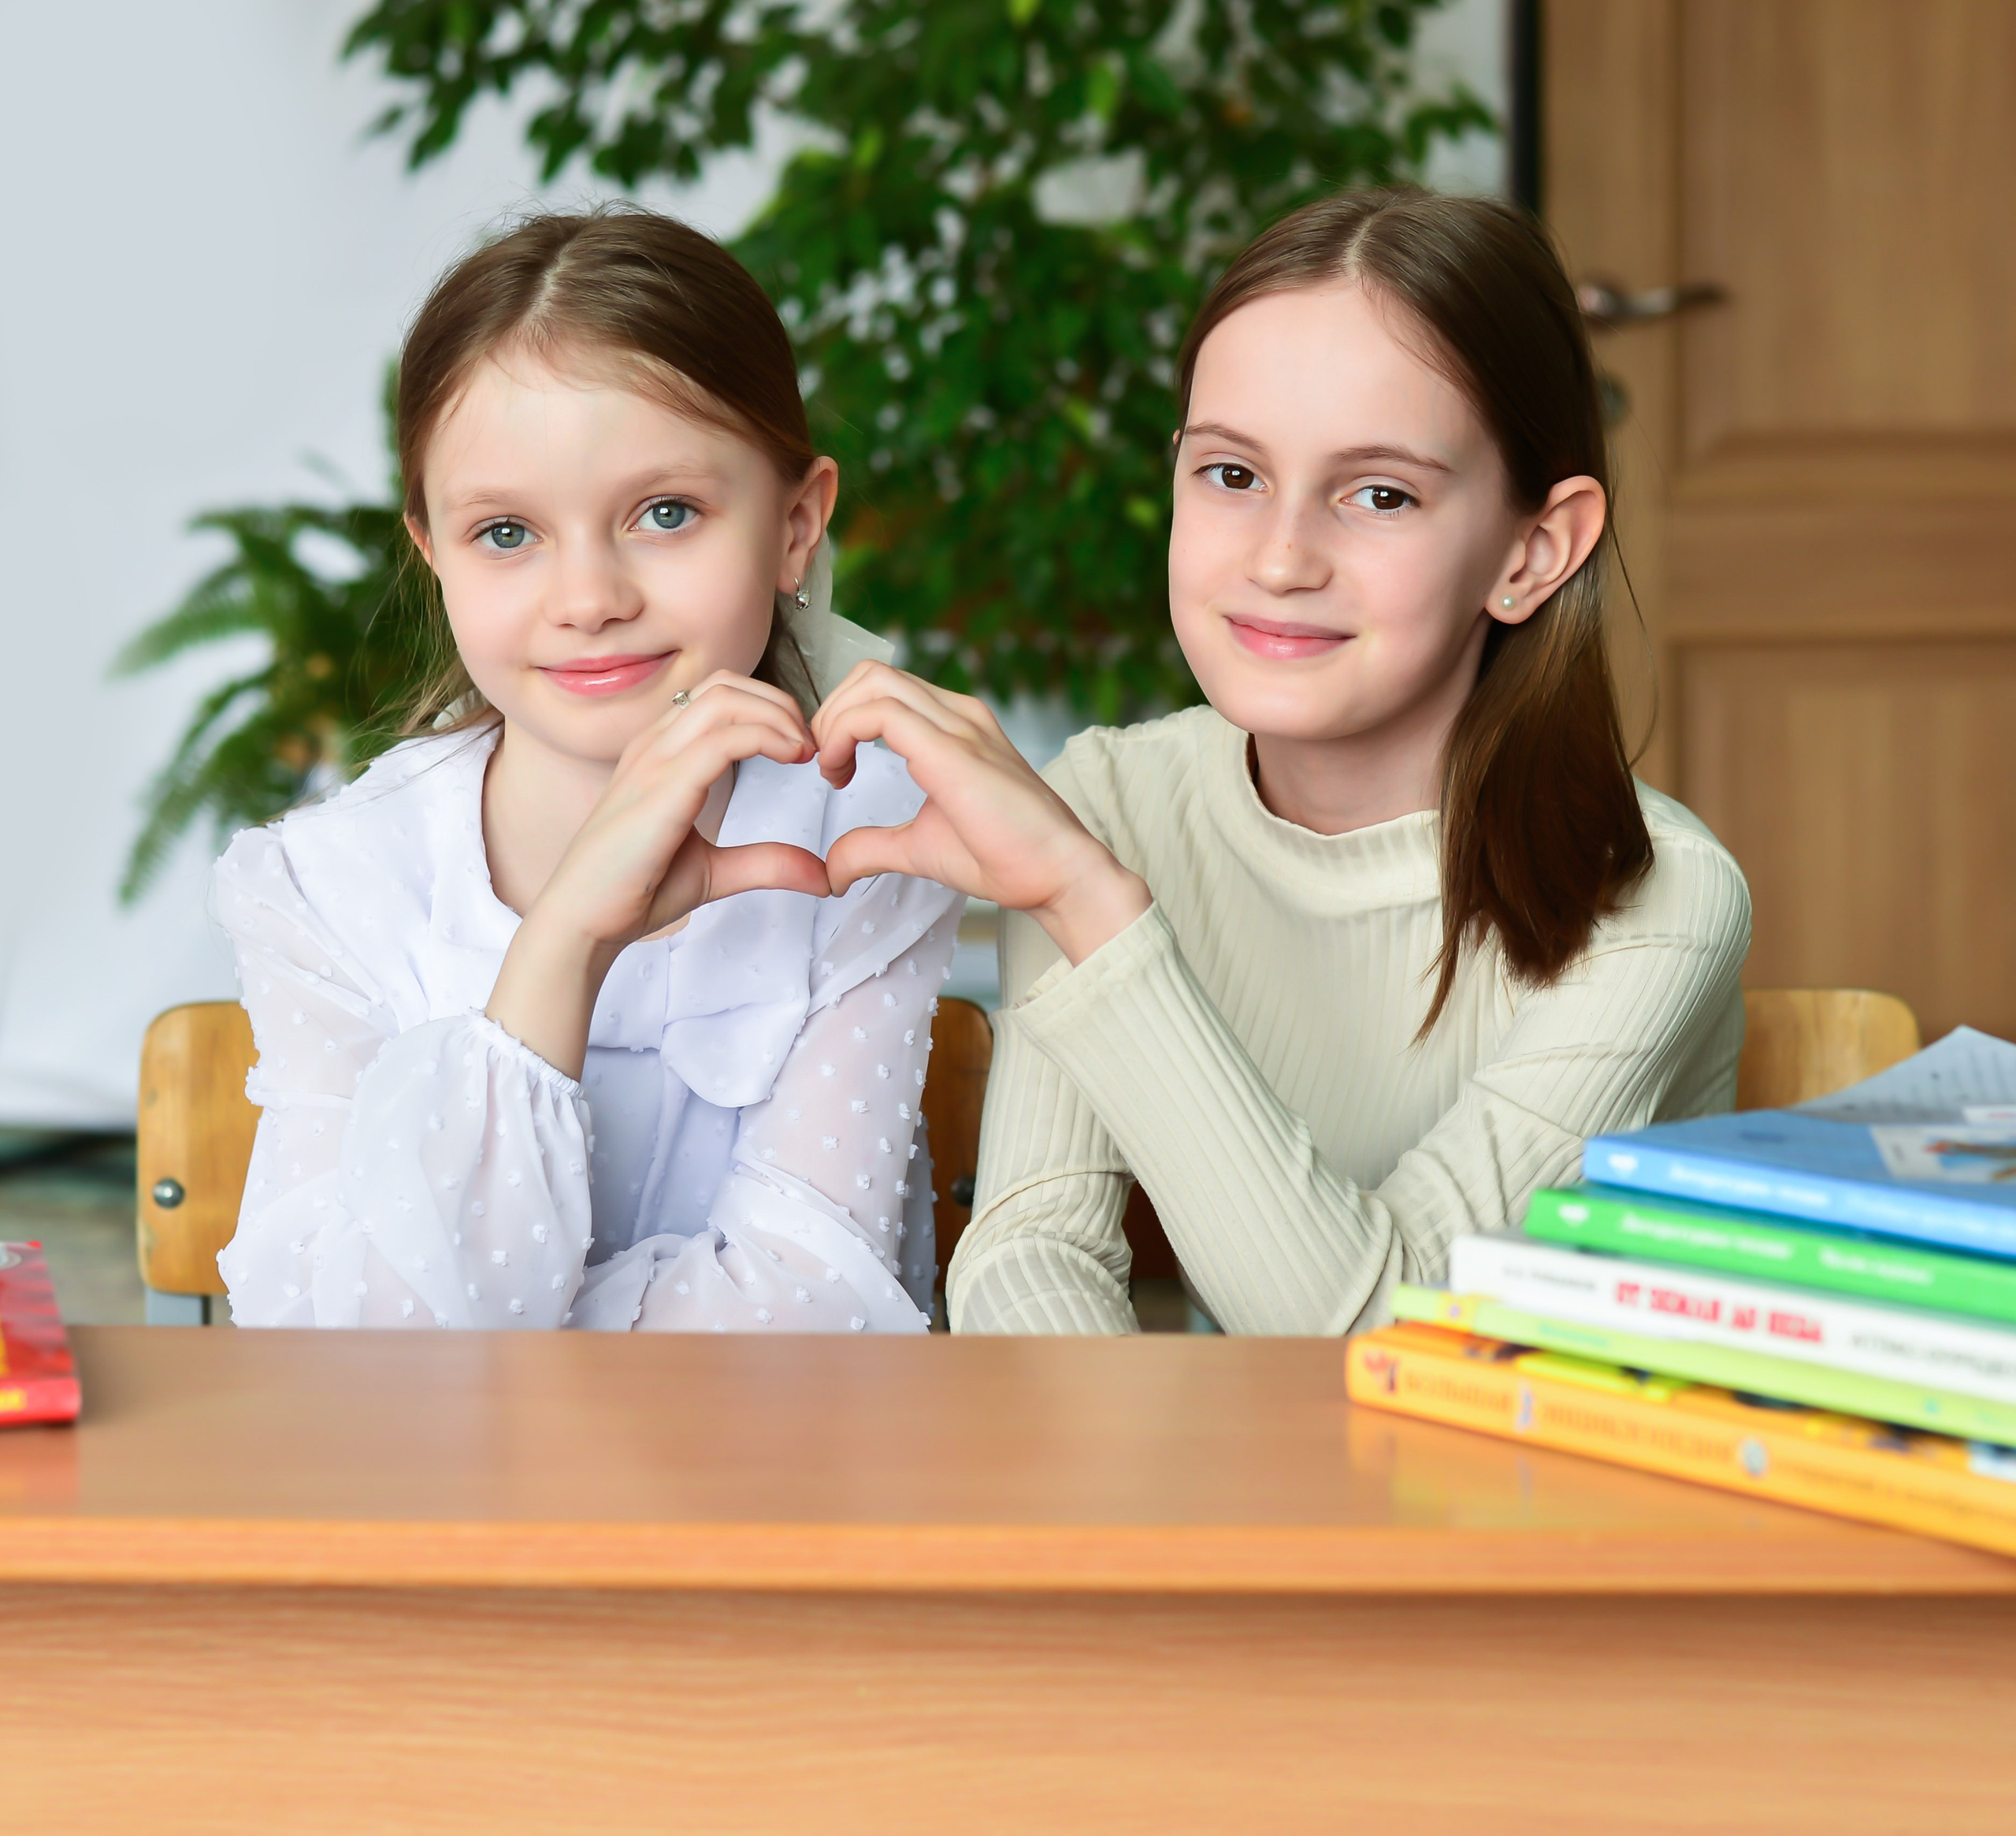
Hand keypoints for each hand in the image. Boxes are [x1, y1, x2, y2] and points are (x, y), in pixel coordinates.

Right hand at [491, 673, 830, 1074]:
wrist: (583, 922)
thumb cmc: (632, 891)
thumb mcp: (715, 872)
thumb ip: (766, 863)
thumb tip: (821, 874)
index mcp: (660, 752)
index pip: (719, 695)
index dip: (769, 709)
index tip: (803, 748)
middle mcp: (654, 745)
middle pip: (727, 686)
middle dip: (781, 705)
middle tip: (813, 746)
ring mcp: (654, 761)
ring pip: (726, 700)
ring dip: (779, 716)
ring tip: (806, 751)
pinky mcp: (661, 788)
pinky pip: (722, 740)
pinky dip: (767, 738)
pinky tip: (793, 759)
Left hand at [811, 663, 1149, 964]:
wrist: (1058, 874)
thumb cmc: (1005, 858)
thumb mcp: (919, 847)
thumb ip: (872, 846)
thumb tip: (832, 869)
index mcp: (955, 725)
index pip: (883, 688)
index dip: (843, 719)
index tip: (834, 769)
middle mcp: (958, 713)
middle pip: (871, 673)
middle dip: (830, 712)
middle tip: (826, 764)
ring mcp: (959, 724)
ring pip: (873, 681)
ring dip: (834, 719)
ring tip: (831, 767)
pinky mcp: (953, 748)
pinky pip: (880, 712)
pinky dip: (843, 734)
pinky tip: (841, 771)